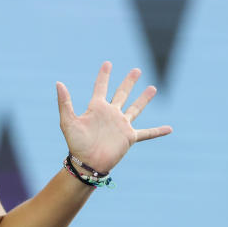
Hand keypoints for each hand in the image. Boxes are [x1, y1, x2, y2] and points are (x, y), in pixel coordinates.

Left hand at [56, 61, 171, 172]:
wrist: (87, 163)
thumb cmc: (76, 144)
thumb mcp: (68, 121)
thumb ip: (64, 102)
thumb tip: (58, 82)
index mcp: (97, 108)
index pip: (101, 87)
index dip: (104, 75)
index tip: (107, 63)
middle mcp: (111, 114)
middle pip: (122, 93)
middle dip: (129, 82)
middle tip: (137, 70)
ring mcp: (121, 125)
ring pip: (135, 108)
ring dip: (144, 98)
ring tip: (153, 88)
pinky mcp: (129, 137)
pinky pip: (147, 133)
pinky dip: (158, 131)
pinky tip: (170, 128)